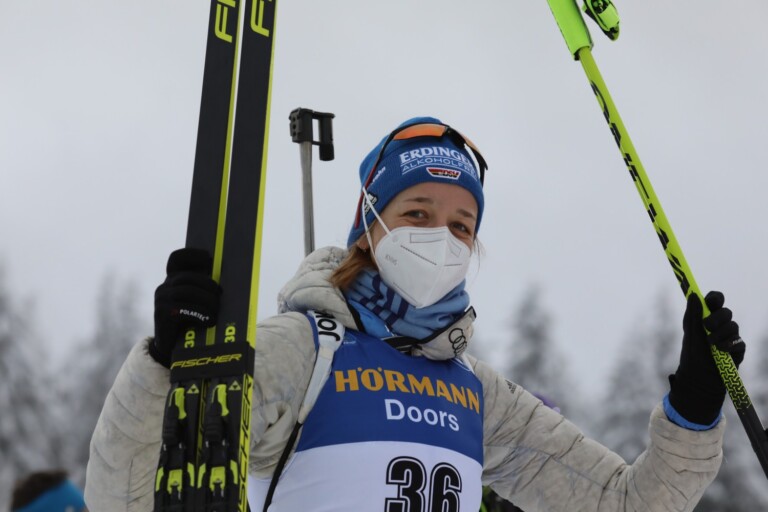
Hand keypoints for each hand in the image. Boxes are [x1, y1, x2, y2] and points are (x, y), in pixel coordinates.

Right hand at [149, 248, 220, 366]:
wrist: (172, 349)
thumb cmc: (190, 323)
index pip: (177, 259)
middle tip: (220, 295)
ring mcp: (161, 299)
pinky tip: (209, 321)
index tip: (209, 259)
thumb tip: (225, 284)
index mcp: (173, 280)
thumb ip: (204, 290)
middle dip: (208, 284)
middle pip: (189, 277)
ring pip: (188, 291)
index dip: (192, 254)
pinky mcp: (162, 313)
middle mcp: (165, 287)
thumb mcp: (196, 303)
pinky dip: (200, 313)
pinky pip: (184, 308)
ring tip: (216, 312)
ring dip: (207, 301)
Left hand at [668, 291, 745, 425]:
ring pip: (733, 326)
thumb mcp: (690, 333)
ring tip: (710, 343)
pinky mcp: (738, 349)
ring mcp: (730, 337)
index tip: (710, 301)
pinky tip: (721, 350)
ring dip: (720, 333)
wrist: (698, 378)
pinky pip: (739, 341)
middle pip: (726, 312)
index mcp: (707, 317)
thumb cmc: (693, 355)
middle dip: (716, 317)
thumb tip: (693, 294)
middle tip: (705, 325)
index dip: (715, 298)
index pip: (715, 301)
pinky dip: (729, 344)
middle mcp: (720, 325)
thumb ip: (692, 314)